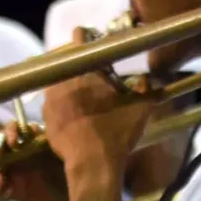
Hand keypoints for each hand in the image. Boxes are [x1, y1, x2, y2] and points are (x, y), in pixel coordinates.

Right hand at [0, 122, 70, 200]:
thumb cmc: (84, 182)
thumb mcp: (77, 162)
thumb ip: (65, 147)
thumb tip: (53, 134)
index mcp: (40, 143)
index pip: (21, 129)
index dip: (13, 131)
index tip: (15, 141)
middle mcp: (26, 154)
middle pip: (3, 142)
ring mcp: (19, 172)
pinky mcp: (14, 191)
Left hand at [43, 27, 155, 200]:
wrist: (92, 163)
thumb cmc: (116, 132)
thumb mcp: (141, 109)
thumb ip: (149, 89)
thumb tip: (155, 79)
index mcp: (84, 69)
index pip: (79, 37)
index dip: (87, 37)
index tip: (95, 44)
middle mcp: (62, 78)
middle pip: (65, 58)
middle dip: (77, 62)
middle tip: (92, 72)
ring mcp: (49, 98)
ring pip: (56, 79)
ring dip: (67, 81)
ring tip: (83, 93)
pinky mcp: (45, 116)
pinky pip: (51, 100)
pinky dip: (60, 101)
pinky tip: (73, 111)